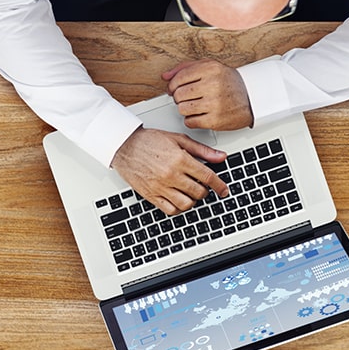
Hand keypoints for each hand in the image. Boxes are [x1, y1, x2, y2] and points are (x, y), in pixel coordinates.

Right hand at [110, 128, 228, 215]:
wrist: (124, 146)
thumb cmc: (149, 141)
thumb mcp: (178, 139)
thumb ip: (201, 150)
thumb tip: (220, 157)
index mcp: (180, 160)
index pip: (207, 177)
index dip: (219, 185)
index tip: (223, 190)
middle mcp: (171, 175)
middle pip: (199, 192)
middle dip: (204, 191)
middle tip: (202, 186)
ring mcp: (161, 187)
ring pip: (186, 204)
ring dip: (193, 200)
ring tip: (190, 193)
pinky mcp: (151, 195)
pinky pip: (170, 210)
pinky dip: (178, 208)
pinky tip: (179, 200)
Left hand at [163, 59, 253, 130]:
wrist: (251, 99)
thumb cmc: (229, 83)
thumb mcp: (210, 67)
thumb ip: (185, 68)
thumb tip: (165, 77)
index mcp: (211, 69)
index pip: (180, 77)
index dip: (172, 85)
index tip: (174, 89)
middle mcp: (213, 85)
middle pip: (179, 94)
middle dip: (178, 98)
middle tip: (186, 98)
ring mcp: (214, 103)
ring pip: (182, 109)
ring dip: (184, 109)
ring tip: (193, 106)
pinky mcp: (215, 120)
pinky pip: (190, 122)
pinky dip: (191, 120)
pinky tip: (199, 114)